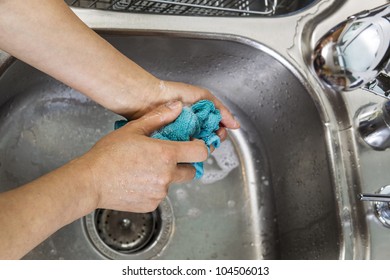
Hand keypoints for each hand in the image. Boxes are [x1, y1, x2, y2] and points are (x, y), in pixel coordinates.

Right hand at [76, 101, 207, 212]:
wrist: (90, 182)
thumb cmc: (108, 155)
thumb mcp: (133, 129)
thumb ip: (159, 116)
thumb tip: (177, 107)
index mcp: (166, 155)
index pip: (201, 152)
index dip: (200, 147)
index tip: (193, 145)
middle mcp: (167, 176)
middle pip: (191, 171)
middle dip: (184, 164)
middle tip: (167, 158)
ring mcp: (160, 193)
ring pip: (173, 183)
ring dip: (166, 176)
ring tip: (145, 169)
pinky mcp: (152, 205)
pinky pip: (160, 195)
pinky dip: (154, 188)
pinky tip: (138, 181)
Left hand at [116, 79, 239, 140]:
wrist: (149, 99)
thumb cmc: (174, 94)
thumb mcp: (203, 97)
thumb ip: (221, 109)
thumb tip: (235, 125)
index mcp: (200, 118)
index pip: (215, 131)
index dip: (220, 133)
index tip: (219, 133)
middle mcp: (191, 128)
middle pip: (207, 141)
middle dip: (210, 141)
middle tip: (208, 139)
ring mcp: (180, 136)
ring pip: (195, 147)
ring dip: (199, 146)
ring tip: (198, 142)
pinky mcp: (169, 143)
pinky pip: (181, 150)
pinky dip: (185, 150)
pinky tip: (186, 148)